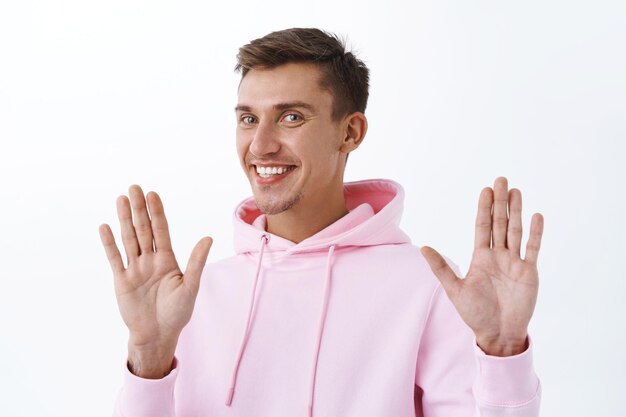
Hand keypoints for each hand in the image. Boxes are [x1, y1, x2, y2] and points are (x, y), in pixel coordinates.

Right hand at [99, 185, 212, 376]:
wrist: (157, 334)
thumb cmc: (177, 313)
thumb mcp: (190, 287)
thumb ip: (196, 262)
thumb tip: (208, 238)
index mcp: (167, 260)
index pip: (161, 230)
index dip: (156, 213)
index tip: (152, 194)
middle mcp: (150, 260)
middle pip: (143, 230)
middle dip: (139, 209)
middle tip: (134, 187)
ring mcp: (135, 268)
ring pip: (129, 239)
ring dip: (124, 220)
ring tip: (120, 199)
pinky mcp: (121, 280)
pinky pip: (115, 258)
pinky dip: (109, 243)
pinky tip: (106, 227)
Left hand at [421, 177, 543, 355]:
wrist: (497, 333)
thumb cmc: (475, 313)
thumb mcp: (455, 289)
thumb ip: (441, 267)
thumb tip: (424, 248)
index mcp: (480, 257)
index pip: (482, 226)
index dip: (484, 208)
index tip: (485, 189)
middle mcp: (498, 256)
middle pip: (500, 223)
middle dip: (500, 202)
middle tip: (501, 180)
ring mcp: (514, 262)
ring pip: (515, 231)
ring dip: (517, 211)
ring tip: (516, 191)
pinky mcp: (528, 272)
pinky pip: (532, 249)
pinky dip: (535, 233)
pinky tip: (536, 216)